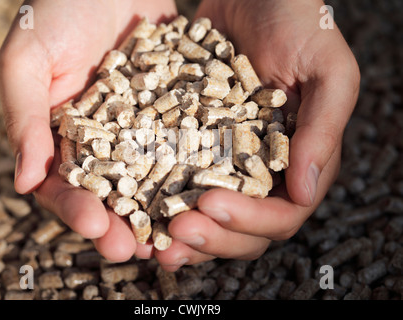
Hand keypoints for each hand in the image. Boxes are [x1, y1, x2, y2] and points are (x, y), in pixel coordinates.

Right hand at [0, 0, 176, 261]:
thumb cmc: (58, 11)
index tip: (96, 227)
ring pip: (153, 181)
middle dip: (125, 225)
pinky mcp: (175, 115)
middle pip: (113, 196)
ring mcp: (143, 132)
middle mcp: (105, 144)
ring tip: (177, 234)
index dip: (78, 211)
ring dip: (163, 211)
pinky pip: (186, 145)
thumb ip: (23, 119)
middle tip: (140, 250)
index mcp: (62, 141)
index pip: (66, 188)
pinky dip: (196, 170)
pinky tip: (209, 190)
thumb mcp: (28, 59)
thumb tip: (24, 183)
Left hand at [154, 0, 359, 270]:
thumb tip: (304, 193)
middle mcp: (259, 174)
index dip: (249, 220)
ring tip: (152, 242)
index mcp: (296, 166)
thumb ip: (322, 130)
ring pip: (206, 218)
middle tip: (178, 230)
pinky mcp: (191, 148)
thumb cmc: (300, 27)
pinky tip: (135, 210)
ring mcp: (222, 164)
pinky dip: (156, 203)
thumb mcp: (327, 71)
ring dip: (181, 236)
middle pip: (240, 230)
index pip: (281, 215)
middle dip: (211, 237)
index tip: (213, 204)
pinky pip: (174, 184)